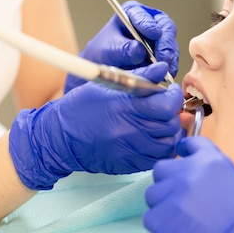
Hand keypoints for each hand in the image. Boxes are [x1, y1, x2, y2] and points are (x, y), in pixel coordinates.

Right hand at [10, 64, 183, 189]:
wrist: (61, 138)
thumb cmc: (82, 107)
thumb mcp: (109, 84)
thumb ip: (141, 77)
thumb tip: (163, 68)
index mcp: (125, 108)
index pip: (166, 105)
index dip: (173, 97)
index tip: (169, 92)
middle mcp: (129, 132)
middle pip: (170, 125)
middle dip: (173, 114)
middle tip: (165, 107)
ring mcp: (130, 151)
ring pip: (168, 145)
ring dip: (170, 133)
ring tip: (161, 123)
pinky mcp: (129, 165)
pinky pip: (157, 159)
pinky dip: (161, 148)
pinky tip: (154, 138)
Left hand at [65, 0, 178, 92]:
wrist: (105, 69)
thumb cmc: (104, 54)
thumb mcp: (109, 51)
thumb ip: (123, 50)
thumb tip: (140, 51)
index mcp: (132, 13)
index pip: (144, 16)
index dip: (150, 25)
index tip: (154, 34)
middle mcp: (149, 22)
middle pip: (165, 27)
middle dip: (165, 44)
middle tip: (164, 58)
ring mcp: (159, 38)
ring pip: (171, 44)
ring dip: (170, 57)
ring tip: (167, 70)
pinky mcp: (164, 53)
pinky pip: (172, 58)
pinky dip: (170, 66)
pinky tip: (168, 75)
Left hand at [144, 137, 233, 232]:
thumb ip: (214, 177)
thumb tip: (199, 183)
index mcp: (211, 161)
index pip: (190, 145)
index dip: (184, 153)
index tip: (182, 157)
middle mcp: (188, 172)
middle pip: (162, 169)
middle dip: (169, 183)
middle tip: (181, 201)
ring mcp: (172, 195)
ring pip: (153, 194)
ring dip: (163, 205)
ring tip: (181, 222)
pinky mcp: (160, 219)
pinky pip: (150, 218)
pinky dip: (160, 227)